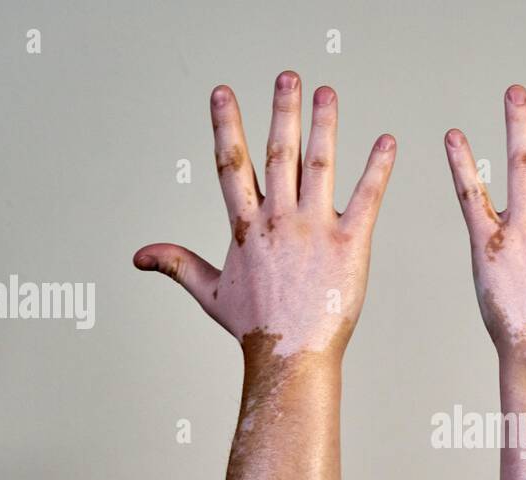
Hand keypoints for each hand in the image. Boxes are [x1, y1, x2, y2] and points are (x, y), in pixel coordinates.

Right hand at [135, 72, 395, 357]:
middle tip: (288, 76)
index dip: (227, 125)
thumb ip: (177, 264)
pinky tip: (386, 143)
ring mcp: (314, 230)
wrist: (291, 356)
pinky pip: (366, 198)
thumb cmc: (255, 329)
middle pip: (279, 153)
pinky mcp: (349, 244)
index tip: (224, 93)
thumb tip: (139, 256)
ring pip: (319, 165)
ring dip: (324, 125)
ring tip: (326, 93)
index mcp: (245, 228)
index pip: (232, 165)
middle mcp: (278, 221)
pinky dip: (377, 169)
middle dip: (283, 111)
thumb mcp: (210, 294)